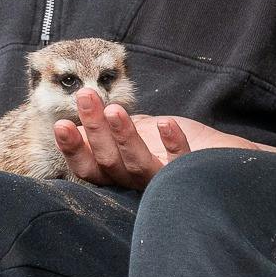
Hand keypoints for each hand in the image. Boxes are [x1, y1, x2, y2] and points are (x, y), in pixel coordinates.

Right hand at [52, 87, 193, 189]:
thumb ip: (105, 130)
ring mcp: (163, 180)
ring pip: (137, 163)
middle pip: (109, 162)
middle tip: (86, 95)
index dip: (72, 149)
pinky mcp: (191, 174)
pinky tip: (165, 123)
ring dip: (124, 136)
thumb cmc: (166, 144)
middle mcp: (136, 181)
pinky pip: (180, 162)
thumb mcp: (131, 133)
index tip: (60, 124)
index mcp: (118, 172)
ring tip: (114, 109)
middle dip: (95, 129)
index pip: (89, 168)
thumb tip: (72, 115)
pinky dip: (172, 143)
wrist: (215, 158)